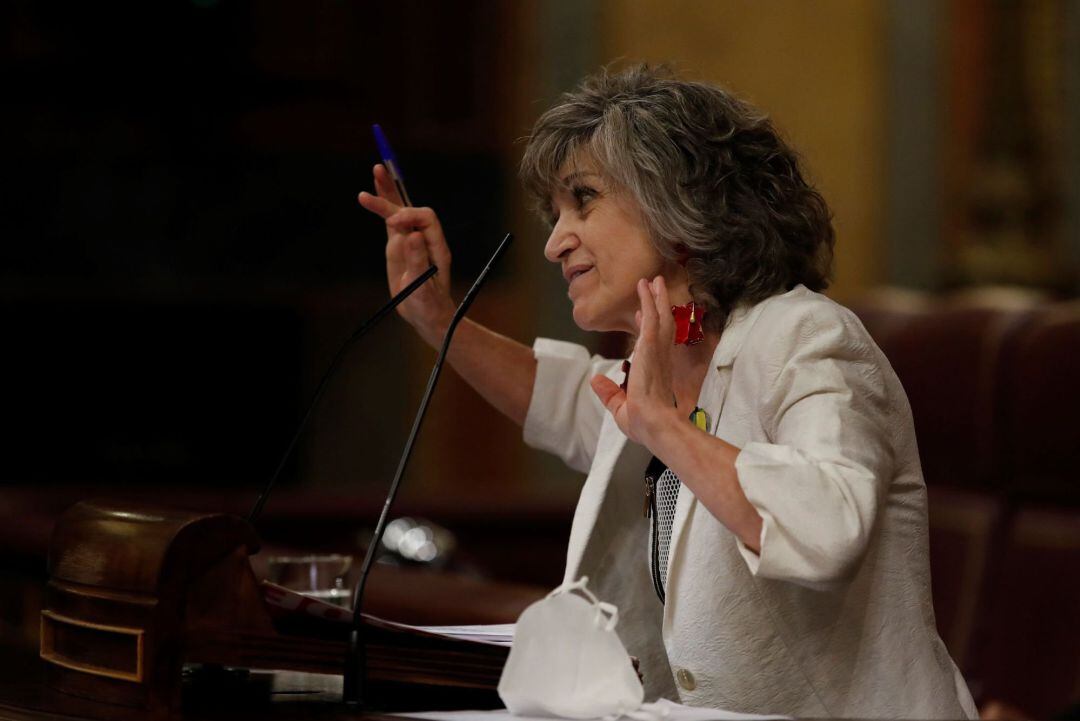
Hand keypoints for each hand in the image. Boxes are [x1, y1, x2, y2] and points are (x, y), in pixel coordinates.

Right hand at [358, 164, 455, 346]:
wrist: (427, 316)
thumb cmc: (429, 306)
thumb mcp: (423, 287)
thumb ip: (418, 261)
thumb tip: (411, 235)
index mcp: (436, 246)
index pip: (425, 219)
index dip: (409, 216)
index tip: (394, 225)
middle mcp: (425, 238)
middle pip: (411, 206)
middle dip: (395, 190)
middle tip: (379, 170)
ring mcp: (411, 240)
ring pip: (399, 210)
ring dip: (387, 192)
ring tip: (376, 170)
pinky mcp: (399, 245)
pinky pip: (391, 221)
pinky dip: (382, 207)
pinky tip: (372, 194)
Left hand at [590, 276, 680, 445]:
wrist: (653, 425)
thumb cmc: (643, 423)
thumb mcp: (618, 406)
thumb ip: (608, 392)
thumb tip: (595, 379)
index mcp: (654, 372)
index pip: (652, 344)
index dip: (648, 328)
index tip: (642, 315)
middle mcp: (659, 358)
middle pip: (662, 325)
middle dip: (658, 305)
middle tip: (655, 288)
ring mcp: (657, 351)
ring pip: (659, 317)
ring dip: (656, 298)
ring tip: (654, 281)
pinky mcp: (651, 347)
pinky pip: (651, 319)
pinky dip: (649, 302)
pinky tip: (646, 288)